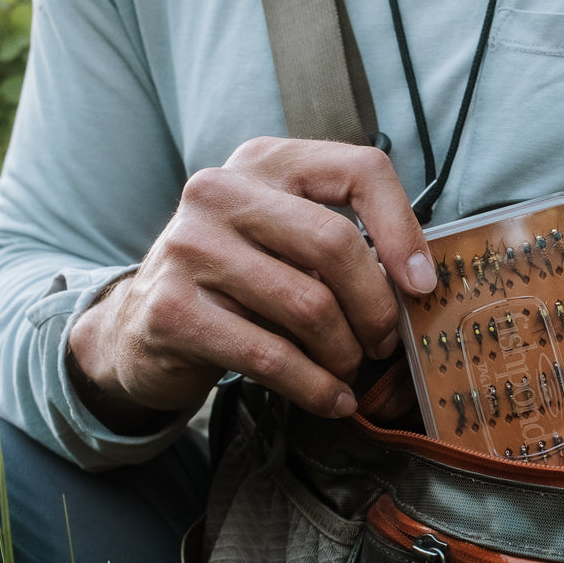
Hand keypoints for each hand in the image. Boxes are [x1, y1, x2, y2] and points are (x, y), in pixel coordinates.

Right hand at [67, 138, 436, 433]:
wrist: (141, 328)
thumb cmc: (238, 283)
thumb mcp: (284, 240)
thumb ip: (341, 243)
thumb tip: (418, 285)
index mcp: (265, 162)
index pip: (359, 169)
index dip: (403, 230)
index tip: (422, 285)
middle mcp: (221, 191)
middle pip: (336, 245)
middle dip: (377, 308)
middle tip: (384, 343)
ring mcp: (190, 248)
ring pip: (309, 307)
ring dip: (345, 354)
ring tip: (349, 370)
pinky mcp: (173, 309)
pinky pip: (272, 356)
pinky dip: (315, 387)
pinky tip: (330, 399)